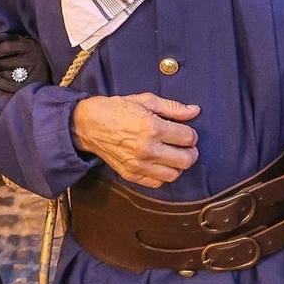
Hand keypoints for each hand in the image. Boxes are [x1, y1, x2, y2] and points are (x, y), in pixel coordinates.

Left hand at [0, 33, 49, 93]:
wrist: (61, 72)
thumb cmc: (36, 54)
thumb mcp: (25, 42)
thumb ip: (7, 39)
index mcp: (30, 44)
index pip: (5, 46)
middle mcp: (32, 58)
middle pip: (3, 61)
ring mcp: (32, 73)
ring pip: (5, 73)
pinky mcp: (31, 85)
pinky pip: (7, 85)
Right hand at [71, 93, 201, 186]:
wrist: (88, 125)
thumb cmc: (117, 109)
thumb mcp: (145, 100)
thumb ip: (172, 107)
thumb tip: (195, 111)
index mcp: (153, 127)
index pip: (188, 138)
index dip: (191, 134)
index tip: (185, 132)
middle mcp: (147, 149)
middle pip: (186, 160)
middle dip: (190, 152)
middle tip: (184, 146)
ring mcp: (139, 165)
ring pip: (174, 175)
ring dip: (177, 165)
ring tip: (172, 155)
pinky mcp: (131, 175)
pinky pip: (157, 183)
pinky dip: (162, 175)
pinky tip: (159, 163)